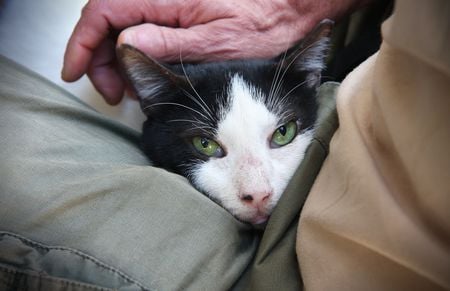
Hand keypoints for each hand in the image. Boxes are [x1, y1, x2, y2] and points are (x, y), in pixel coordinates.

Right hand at [62, 0, 368, 104]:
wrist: (293, 5)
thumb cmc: (265, 21)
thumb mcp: (216, 41)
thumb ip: (168, 42)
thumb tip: (125, 47)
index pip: (103, 12)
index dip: (83, 43)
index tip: (76, 72)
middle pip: (109, 22)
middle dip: (102, 59)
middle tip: (115, 94)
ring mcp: (170, 5)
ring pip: (125, 28)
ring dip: (119, 60)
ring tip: (130, 92)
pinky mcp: (179, 14)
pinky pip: (145, 30)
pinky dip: (138, 55)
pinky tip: (148, 76)